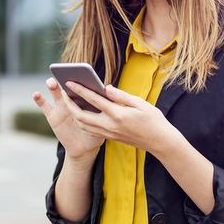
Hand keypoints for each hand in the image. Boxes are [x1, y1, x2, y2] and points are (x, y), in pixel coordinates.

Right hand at [32, 78, 104, 162]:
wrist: (85, 148)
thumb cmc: (97, 132)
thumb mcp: (103, 121)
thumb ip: (106, 107)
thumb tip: (108, 90)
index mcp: (85, 98)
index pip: (84, 85)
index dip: (83, 78)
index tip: (82, 73)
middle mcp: (73, 99)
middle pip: (68, 86)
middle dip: (66, 78)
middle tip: (65, 74)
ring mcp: (61, 107)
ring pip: (55, 92)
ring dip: (52, 85)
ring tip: (51, 82)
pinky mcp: (52, 116)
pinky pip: (44, 106)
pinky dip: (39, 99)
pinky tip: (36, 94)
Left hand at [61, 82, 178, 154]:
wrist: (159, 141)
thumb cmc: (153, 120)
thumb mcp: (140, 103)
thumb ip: (121, 95)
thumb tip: (106, 87)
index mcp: (118, 114)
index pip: (94, 100)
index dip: (80, 90)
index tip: (69, 81)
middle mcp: (110, 125)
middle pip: (81, 116)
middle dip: (69, 104)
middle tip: (64, 92)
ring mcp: (109, 133)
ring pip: (83, 125)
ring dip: (73, 113)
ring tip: (70, 101)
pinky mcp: (110, 137)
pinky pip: (90, 129)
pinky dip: (82, 120)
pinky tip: (82, 111)